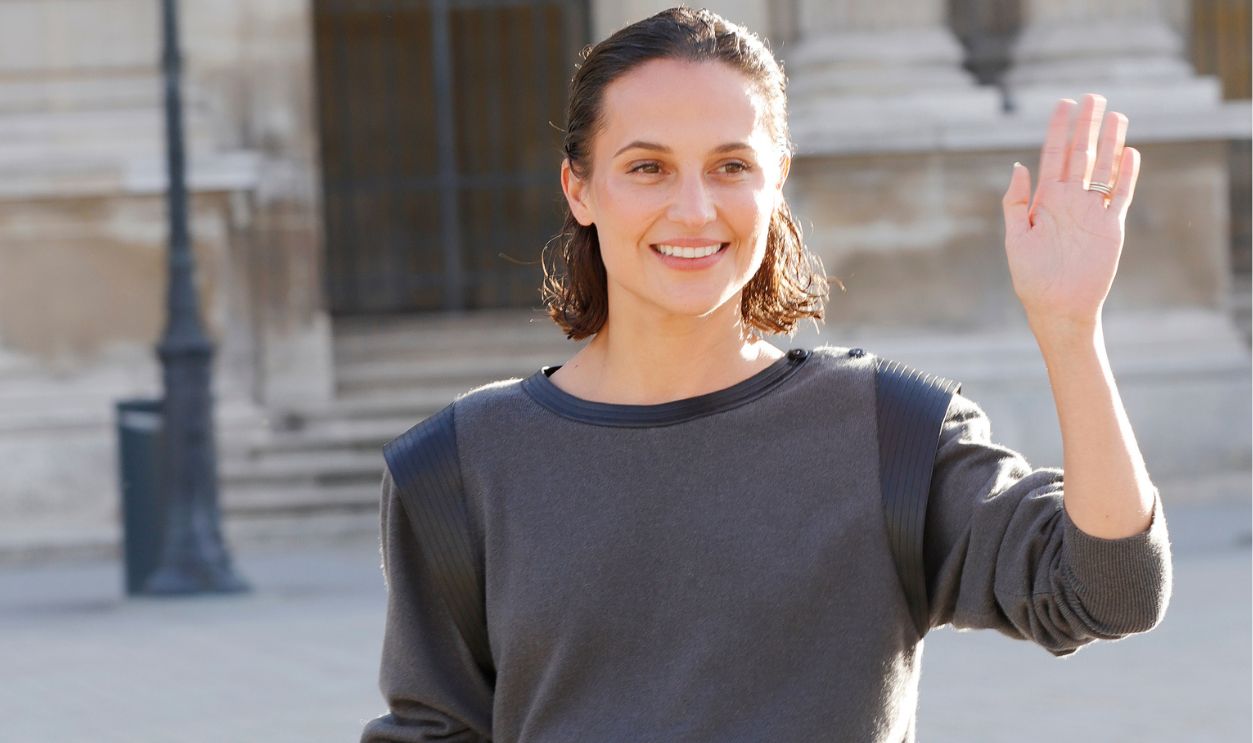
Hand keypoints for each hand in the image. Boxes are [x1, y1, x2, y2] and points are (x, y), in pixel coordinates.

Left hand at [1001, 93, 1140, 336]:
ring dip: (1110, 143)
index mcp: (1045, 201)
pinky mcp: (1110, 227)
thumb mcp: (1016, 237)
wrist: (1057, 307)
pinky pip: (1120, 195)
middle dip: (1086, 126)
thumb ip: (1016, 202)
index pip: (1053, 156)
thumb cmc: (1031, 277)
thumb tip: (1018, 166)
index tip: (1064, 104)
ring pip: (1104, 169)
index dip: (1059, 129)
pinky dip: (1126, 175)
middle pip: (1081, 155)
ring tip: (1116, 115)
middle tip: (1093, 97)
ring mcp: (1091, 212)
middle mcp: (1070, 201)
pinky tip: (1129, 153)